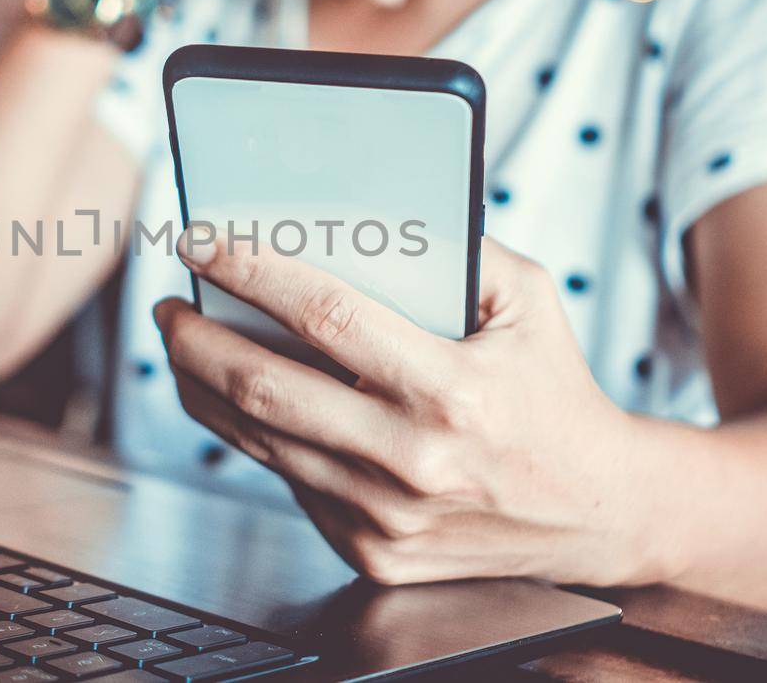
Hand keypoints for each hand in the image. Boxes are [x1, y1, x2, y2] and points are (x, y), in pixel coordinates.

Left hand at [152, 235, 665, 586]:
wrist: (595, 512)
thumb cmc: (554, 391)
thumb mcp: (529, 301)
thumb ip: (457, 249)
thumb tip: (360, 215)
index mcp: (452, 388)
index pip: (325, 316)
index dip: (252, 272)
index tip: (202, 242)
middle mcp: (412, 459)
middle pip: (265, 387)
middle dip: (197, 337)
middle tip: (171, 303)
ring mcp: (385, 515)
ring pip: (259, 440)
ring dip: (204, 386)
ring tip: (187, 343)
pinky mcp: (372, 551)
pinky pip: (291, 480)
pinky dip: (260, 436)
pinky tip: (248, 400)